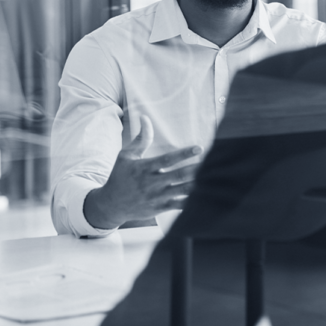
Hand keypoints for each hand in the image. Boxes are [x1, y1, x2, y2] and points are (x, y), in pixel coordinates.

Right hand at [84, 115, 203, 229]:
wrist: (110, 205)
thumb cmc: (120, 176)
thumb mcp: (126, 156)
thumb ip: (141, 138)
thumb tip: (145, 117)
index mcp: (144, 169)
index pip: (167, 160)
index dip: (183, 154)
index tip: (199, 147)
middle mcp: (152, 183)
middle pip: (178, 176)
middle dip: (196, 169)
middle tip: (213, 162)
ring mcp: (157, 197)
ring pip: (182, 191)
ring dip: (198, 185)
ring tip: (215, 177)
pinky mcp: (160, 208)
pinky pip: (179, 205)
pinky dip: (192, 202)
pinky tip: (207, 195)